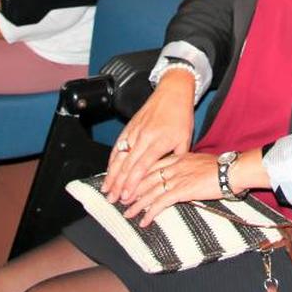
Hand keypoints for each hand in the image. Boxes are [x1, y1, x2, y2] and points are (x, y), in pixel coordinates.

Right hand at [102, 69, 195, 204]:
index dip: (132, 184)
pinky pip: (118, 145)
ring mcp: (134, 131)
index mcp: (159, 142)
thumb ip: (176, 159)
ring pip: (119, 156)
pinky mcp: (129, 126)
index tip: (126, 197)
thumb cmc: (181, 115)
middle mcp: (144, 137)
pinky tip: (108, 170)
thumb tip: (170, 175)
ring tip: (106, 189)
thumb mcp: (185, 139)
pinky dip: (111, 159)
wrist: (172, 91)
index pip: (141, 167)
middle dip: (118, 184)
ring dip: (111, 174)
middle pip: (127, 165)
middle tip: (112, 199)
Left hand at [121, 152, 222, 227]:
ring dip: (137, 204)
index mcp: (178, 158)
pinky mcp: (183, 190)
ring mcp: (177, 177)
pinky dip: (151, 212)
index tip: (128, 184)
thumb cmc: (221, 169)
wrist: (233, 171)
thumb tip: (180, 179)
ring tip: (128, 213)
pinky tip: (144, 221)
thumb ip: (186, 169)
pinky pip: (161, 203)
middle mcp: (174, 166)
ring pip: (150, 191)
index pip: (151, 165)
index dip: (137, 176)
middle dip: (131, 190)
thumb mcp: (199, 164)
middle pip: (146, 178)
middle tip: (121, 201)